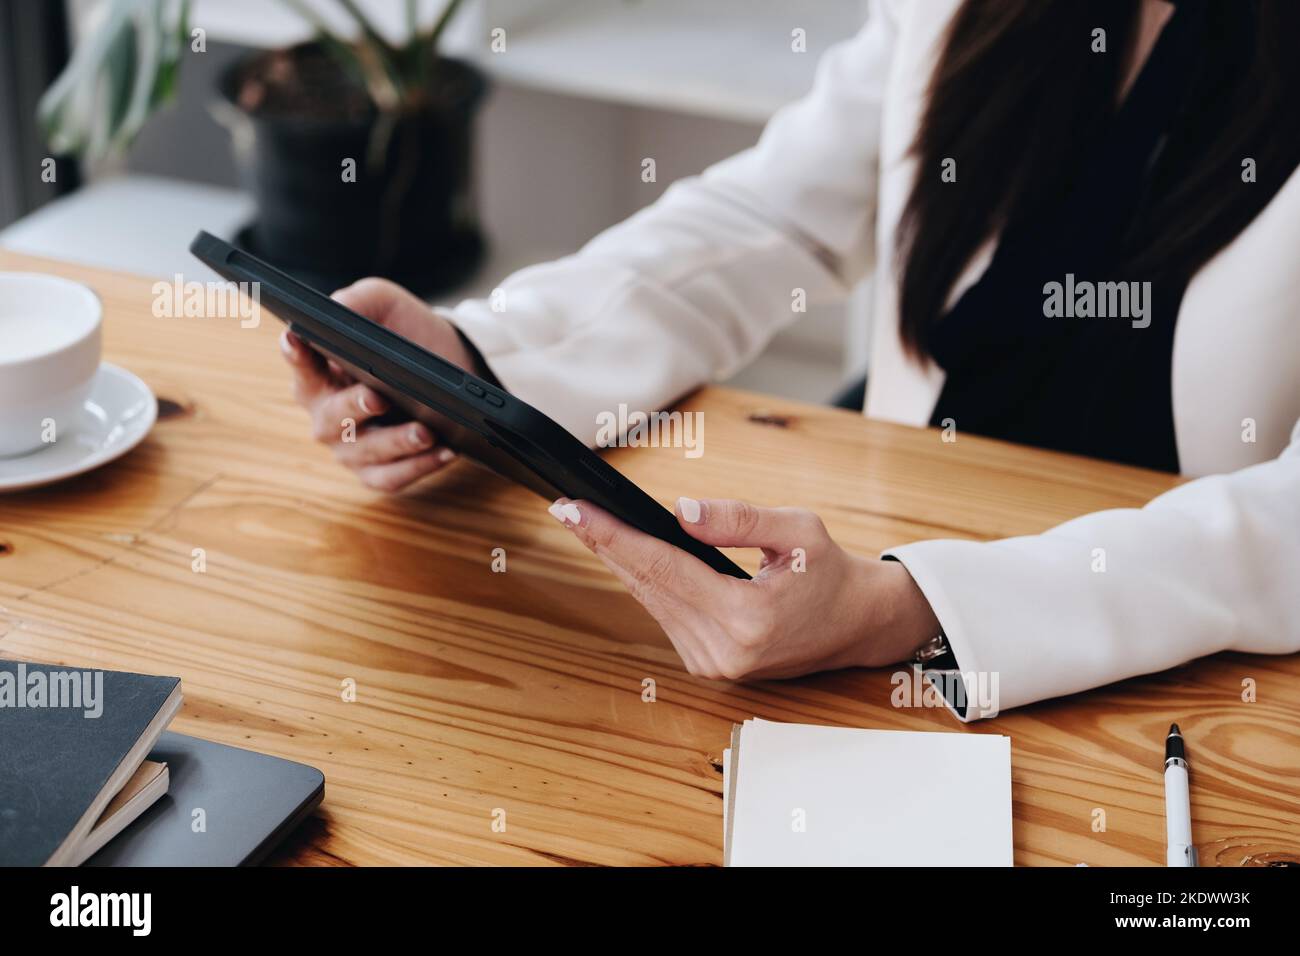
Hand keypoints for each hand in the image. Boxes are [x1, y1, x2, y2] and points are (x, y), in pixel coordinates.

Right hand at [280, 277, 477, 491]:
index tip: (296, 339)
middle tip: (378, 397)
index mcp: (319, 374)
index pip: (301, 363)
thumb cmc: (405, 333)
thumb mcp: (384, 304)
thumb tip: (338, 309)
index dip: (296, 354)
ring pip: (365, 452)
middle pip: (332, 417)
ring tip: (426, 432)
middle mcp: (326, 415)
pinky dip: (418, 468)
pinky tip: (445, 451)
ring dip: (396, 443)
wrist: (447, 365)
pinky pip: (391, 478)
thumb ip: (357, 302)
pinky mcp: (376, 472)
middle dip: (354, 408)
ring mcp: (349, 447)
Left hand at [548, 496, 939, 679]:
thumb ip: (738, 520)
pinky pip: (664, 614)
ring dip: (619, 561)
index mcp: (746, 619)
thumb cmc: (830, 574)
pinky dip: (644, 582)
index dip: (614, 535)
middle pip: (647, 585)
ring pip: (650, 601)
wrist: (856, 625)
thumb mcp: (798, 531)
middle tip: (565, 508)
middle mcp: (722, 651)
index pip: (663, 567)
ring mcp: (712, 664)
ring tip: (586, 524)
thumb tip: (680, 511)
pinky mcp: (707, 666)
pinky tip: (622, 555)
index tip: (576, 510)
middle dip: (604, 543)